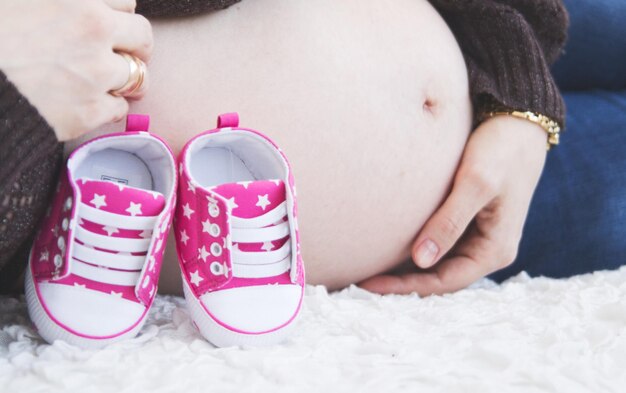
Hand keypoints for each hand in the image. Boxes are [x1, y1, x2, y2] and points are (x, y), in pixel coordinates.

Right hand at [0, 0, 152, 140]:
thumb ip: (52, 2)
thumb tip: (67, 6)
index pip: (126, 2)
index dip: (116, 14)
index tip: (108, 23)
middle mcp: (93, 32)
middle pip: (142, 37)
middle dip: (134, 45)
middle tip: (120, 52)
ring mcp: (94, 74)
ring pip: (137, 76)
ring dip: (125, 78)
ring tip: (107, 80)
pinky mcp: (87, 111)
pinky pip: (120, 109)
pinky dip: (110, 106)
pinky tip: (91, 102)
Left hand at [360, 115, 547, 295]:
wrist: (519, 122)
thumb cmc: (501, 150)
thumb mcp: (476, 183)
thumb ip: (449, 221)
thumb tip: (421, 260)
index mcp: (495, 250)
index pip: (445, 282)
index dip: (407, 287)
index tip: (370, 285)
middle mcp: (487, 250)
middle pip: (439, 278)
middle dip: (402, 284)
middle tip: (359, 282)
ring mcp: (477, 237)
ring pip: (436, 264)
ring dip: (405, 270)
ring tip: (367, 270)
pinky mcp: (466, 222)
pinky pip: (437, 245)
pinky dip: (413, 250)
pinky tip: (386, 247)